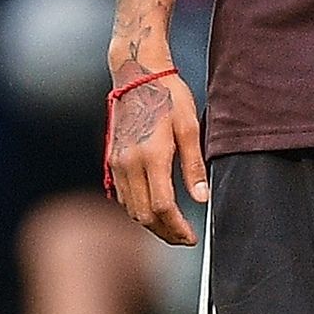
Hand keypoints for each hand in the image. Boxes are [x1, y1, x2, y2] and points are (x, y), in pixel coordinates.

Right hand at [104, 64, 206, 247]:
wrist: (136, 75)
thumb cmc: (167, 96)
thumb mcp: (189, 126)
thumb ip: (194, 165)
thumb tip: (201, 198)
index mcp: (152, 155)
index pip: (164, 207)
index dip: (179, 228)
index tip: (192, 237)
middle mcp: (130, 163)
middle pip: (145, 215)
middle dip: (165, 233)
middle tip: (184, 238)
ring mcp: (117, 162)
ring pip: (131, 209)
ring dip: (151, 225)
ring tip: (172, 229)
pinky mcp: (112, 160)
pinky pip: (122, 196)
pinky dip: (137, 210)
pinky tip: (152, 210)